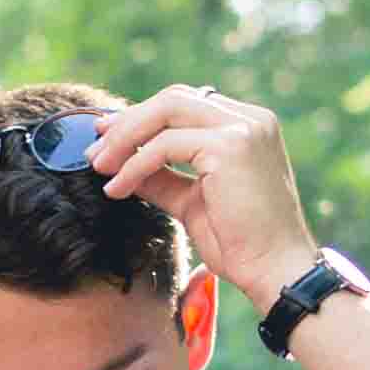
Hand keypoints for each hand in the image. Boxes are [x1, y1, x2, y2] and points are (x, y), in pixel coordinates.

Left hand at [87, 85, 320, 312]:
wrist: (275, 270)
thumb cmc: (242, 244)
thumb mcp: (192, 201)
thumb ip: (162, 178)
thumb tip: (122, 165)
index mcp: (249, 125)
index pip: (187, 103)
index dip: (143, 116)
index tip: (107, 137)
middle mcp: (250, 119)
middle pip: (173, 98)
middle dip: (128, 121)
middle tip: (94, 148)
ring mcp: (243, 128)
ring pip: (166, 111)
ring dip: (125, 137)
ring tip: (99, 167)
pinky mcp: (230, 146)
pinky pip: (164, 145)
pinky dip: (135, 165)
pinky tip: (119, 188)